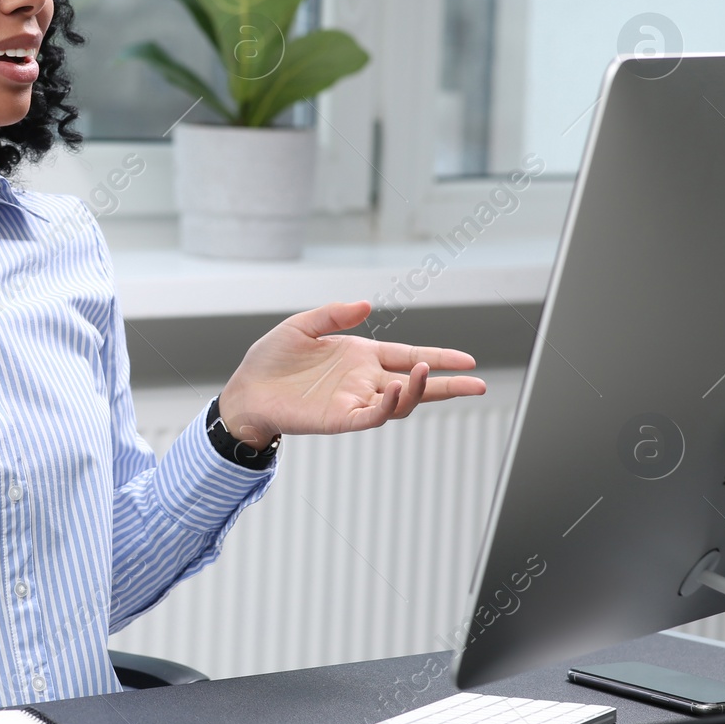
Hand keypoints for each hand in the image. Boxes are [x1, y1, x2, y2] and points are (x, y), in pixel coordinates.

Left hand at [219, 301, 485, 447]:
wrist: (246, 389)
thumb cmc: (271, 359)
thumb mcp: (302, 325)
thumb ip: (334, 314)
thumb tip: (367, 305)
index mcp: (361, 357)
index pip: (409, 356)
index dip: (438, 358)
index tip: (468, 360)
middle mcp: (364, 380)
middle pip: (416, 383)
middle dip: (448, 384)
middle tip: (478, 383)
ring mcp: (355, 401)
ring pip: (399, 402)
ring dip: (417, 389)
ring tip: (425, 372)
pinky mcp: (340, 418)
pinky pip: (372, 416)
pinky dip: (388, 405)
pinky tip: (396, 389)